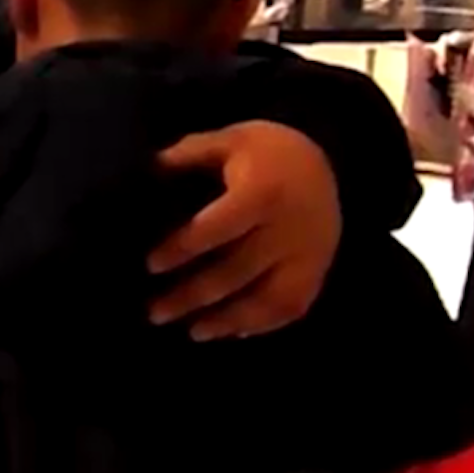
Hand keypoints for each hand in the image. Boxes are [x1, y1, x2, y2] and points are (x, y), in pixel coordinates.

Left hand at [147, 121, 341, 340]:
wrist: (329, 162)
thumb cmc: (269, 152)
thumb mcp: (230, 140)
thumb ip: (188, 154)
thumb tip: (145, 170)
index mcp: (262, 192)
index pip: (216, 228)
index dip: (182, 249)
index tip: (150, 265)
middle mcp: (288, 228)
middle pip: (236, 271)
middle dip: (193, 296)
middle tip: (155, 313)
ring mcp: (308, 254)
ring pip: (267, 298)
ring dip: (228, 320)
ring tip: (193, 332)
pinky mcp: (319, 271)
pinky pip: (292, 306)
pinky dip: (262, 324)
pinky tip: (232, 332)